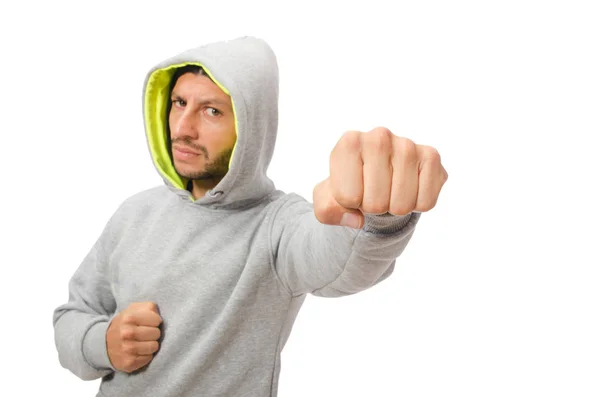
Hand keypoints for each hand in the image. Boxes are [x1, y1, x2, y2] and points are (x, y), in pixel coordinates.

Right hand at [106, 302, 162, 372]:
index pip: (156, 320)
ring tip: (143, 342)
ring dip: (151, 344)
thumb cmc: (124, 325)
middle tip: (145, 334)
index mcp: (128, 318)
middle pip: (157, 333)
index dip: (155, 321)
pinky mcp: (129, 362)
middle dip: (153, 333)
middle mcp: (126, 334)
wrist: (103, 344)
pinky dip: (146, 355)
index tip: (148, 323)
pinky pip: (149, 358)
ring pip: (154, 346)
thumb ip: (148, 307)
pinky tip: (138, 351)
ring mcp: (127, 349)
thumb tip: (158, 315)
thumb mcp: (133, 310)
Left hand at [313, 127, 447, 228]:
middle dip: (372, 207)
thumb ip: (327, 212)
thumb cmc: (349, 185)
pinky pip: (425, 202)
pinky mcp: (431, 157)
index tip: (352, 190)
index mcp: (349, 143)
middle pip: (375, 204)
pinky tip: (408, 188)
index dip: (349, 204)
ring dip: (394, 208)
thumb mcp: (327, 200)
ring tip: (389, 190)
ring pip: (401, 205)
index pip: (348, 198)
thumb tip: (357, 220)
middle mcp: (379, 137)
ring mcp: (407, 144)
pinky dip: (416, 205)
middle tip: (372, 192)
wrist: (377, 174)